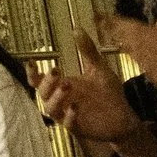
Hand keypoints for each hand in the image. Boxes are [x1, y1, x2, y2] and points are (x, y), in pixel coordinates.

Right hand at [33, 28, 144, 143]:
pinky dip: (69, 116)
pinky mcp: (78, 128)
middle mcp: (61, 101)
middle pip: (42, 93)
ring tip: (67, 86)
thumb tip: (77, 29)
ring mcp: (67, 115)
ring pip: (50, 109)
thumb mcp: (98, 68)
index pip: (39, 81)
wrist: (124, 116)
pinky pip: (68, 124)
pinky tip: (75, 107)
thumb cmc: (108, 93)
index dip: (32, 73)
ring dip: (56, 98)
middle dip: (46, 82)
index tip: (32, 62)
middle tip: (56, 70)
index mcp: (61, 86)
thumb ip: (87, 51)